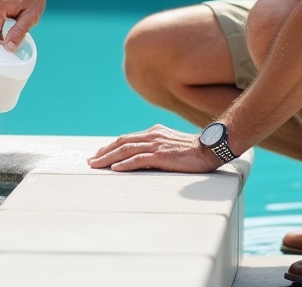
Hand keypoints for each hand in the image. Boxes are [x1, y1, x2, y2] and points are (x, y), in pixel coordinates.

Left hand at [87, 124, 221, 172]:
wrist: (210, 149)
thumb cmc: (193, 150)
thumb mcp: (170, 145)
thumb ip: (156, 148)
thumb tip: (140, 159)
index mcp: (154, 133)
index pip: (127, 138)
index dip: (111, 146)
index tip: (99, 154)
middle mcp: (153, 136)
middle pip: (122, 142)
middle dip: (104, 152)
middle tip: (90, 161)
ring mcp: (156, 145)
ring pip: (126, 150)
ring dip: (108, 158)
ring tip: (96, 165)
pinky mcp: (162, 155)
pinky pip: (139, 159)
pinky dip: (125, 164)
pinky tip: (115, 169)